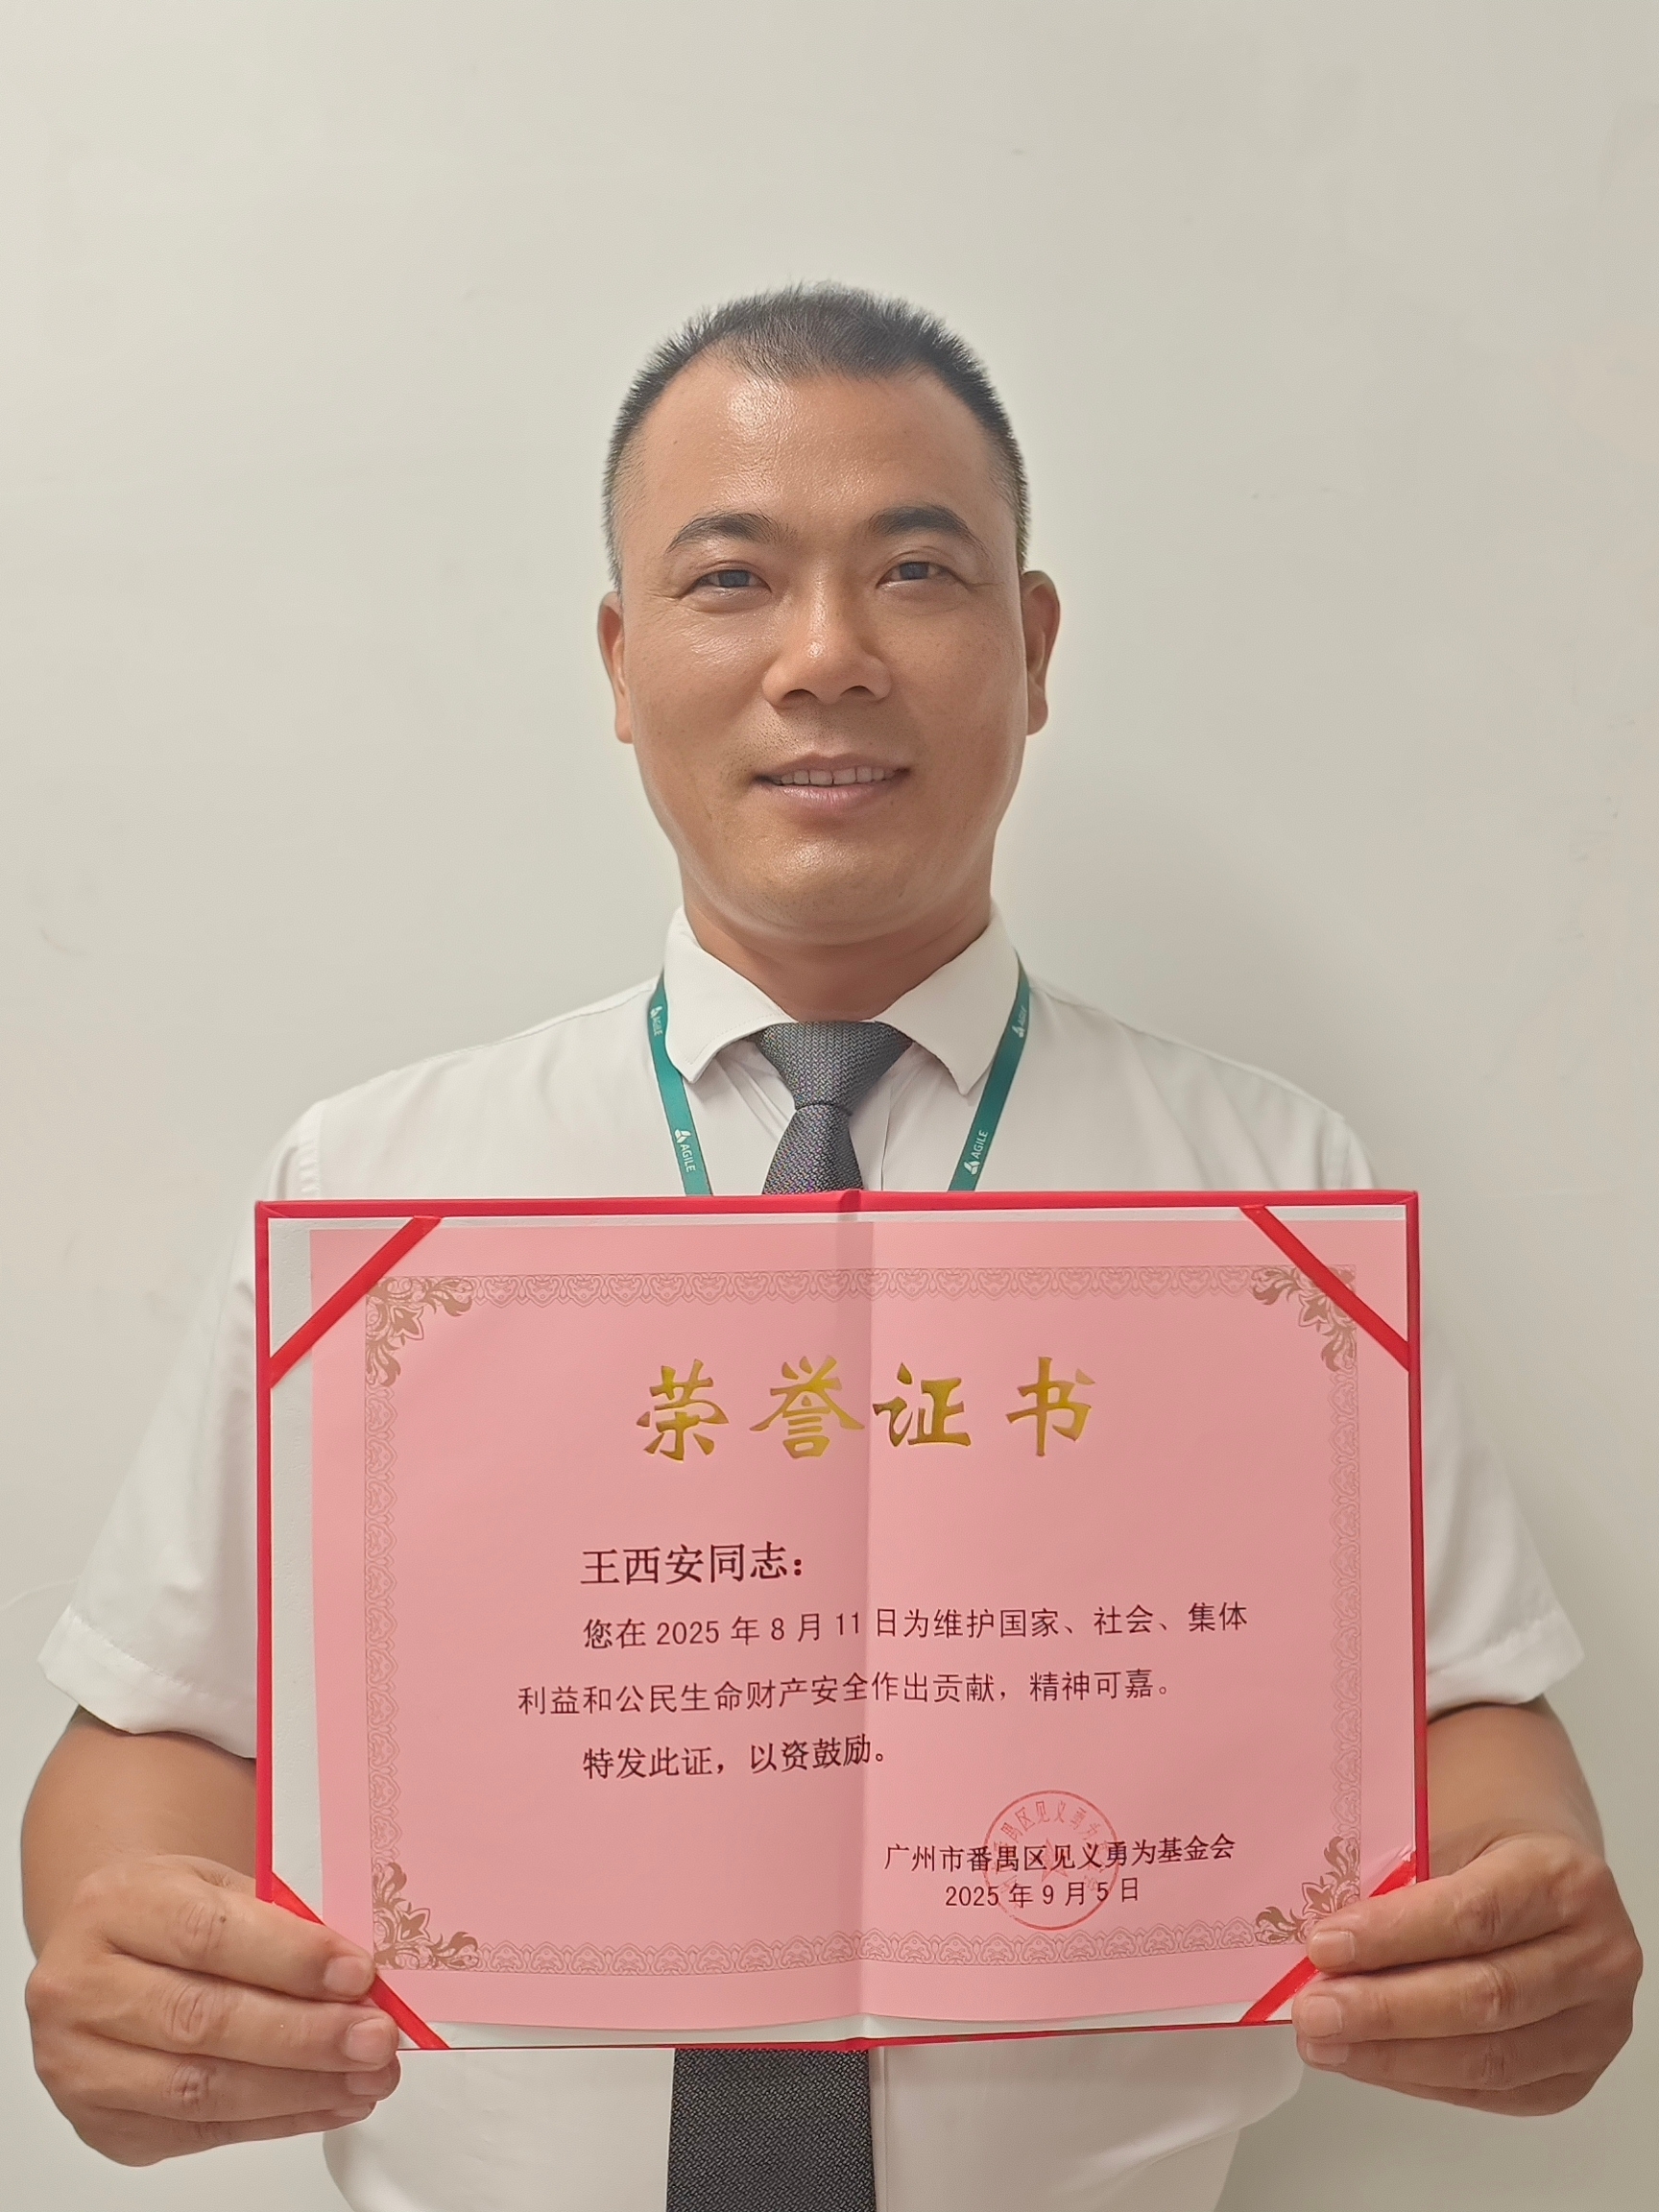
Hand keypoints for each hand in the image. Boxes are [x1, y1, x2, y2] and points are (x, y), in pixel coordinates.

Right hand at [27, 1854, 400, 2163]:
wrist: (108, 1951)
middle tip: (376, 2038)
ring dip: (300, 2089)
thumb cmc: (171, 1914)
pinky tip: (331, 2102)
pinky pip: (201, 2134)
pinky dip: (278, 2121)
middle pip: (202, 2021)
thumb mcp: (216, 1885)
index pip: (207, 1935)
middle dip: (304, 2035)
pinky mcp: (104, 2127)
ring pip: (201, 2090)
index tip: (359, 1973)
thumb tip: (358, 1977)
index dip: (290, 1959)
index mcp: (112, 1907)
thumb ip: (279, 1923)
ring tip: (368, 2078)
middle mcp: (80, 1988)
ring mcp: (81, 2066)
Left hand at [1291, 1830, 1640, 2111]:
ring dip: (1395, 2057)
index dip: (1394, 1937)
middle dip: (1386, 2010)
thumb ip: (1395, 1878)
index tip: (1324, 1947)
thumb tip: (1320, 1942)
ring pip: (1489, 2058)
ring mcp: (1595, 2023)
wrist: (1547, 1872)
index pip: (1473, 1915)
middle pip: (1484, 1997)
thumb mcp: (1446, 1827)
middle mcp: (1597, 1955)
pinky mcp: (1575, 2072)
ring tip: (1325, 2043)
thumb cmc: (1486, 1845)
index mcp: (1564, 1878)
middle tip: (1314, 2011)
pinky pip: (1493, 2090)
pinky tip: (1369, 2060)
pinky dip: (1422, 2079)